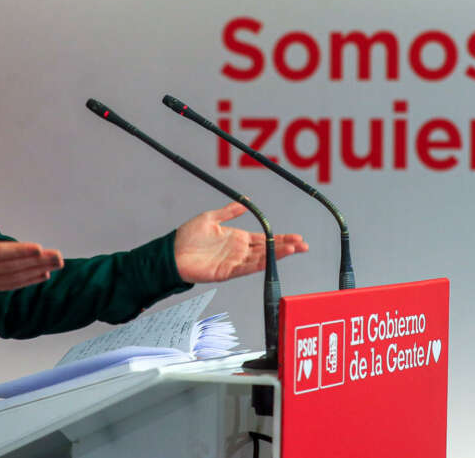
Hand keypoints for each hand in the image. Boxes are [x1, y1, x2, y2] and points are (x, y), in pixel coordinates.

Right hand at [0, 201, 63, 300]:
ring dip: (37, 271)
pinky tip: (42, 274)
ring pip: (13, 277)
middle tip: (58, 256)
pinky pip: (9, 285)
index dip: (18, 251)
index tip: (38, 248)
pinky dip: (27, 281)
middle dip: (36, 261)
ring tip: (56, 264)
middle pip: (11, 266)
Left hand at [173, 202, 306, 283]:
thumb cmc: (187, 237)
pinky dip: (259, 264)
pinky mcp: (226, 272)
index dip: (281, 238)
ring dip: (277, 254)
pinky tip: (270, 259)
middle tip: (304, 245)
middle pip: (267, 249)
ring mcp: (234, 262)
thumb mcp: (210, 218)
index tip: (297, 237)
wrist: (171, 253)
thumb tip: (245, 203)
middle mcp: (239, 251)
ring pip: (260, 258)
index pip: (265, 238)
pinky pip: (245, 268)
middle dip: (286, 247)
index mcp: (238, 238)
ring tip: (293, 249)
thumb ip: (228, 212)